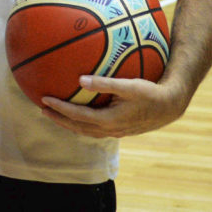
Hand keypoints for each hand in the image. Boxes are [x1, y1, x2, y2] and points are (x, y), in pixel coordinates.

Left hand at [41, 74, 187, 138]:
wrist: (169, 107)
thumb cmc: (150, 93)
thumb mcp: (129, 86)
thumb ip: (104, 83)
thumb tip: (80, 80)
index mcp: (109, 120)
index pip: (78, 116)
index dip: (60, 109)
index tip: (45, 101)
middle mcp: (109, 129)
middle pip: (77, 127)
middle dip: (59, 119)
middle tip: (42, 109)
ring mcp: (114, 132)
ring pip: (85, 131)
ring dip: (69, 123)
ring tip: (55, 113)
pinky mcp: (119, 130)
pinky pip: (94, 129)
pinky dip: (81, 123)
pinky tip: (78, 114)